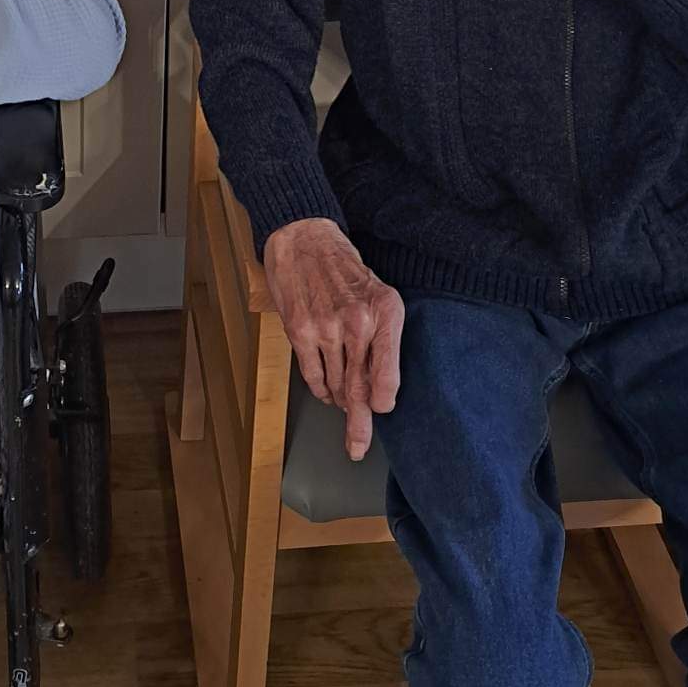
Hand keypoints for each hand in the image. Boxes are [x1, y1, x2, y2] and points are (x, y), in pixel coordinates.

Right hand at [263, 218, 404, 459]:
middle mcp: (358, 322)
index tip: (380, 411)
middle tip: (356, 447)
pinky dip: (319, 388)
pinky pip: (312, 375)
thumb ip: (383, 339)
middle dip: (358, 423)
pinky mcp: (300, 331)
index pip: (387, 373)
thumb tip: (379, 388)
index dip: (383, 400)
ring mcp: (327, 328)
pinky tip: (324, 388)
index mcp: (386, 312)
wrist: (304, 239)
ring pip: (335, 384)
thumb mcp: (380, 295)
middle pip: (359, 388)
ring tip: (340, 402)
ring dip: (338, 399)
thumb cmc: (345, 271)